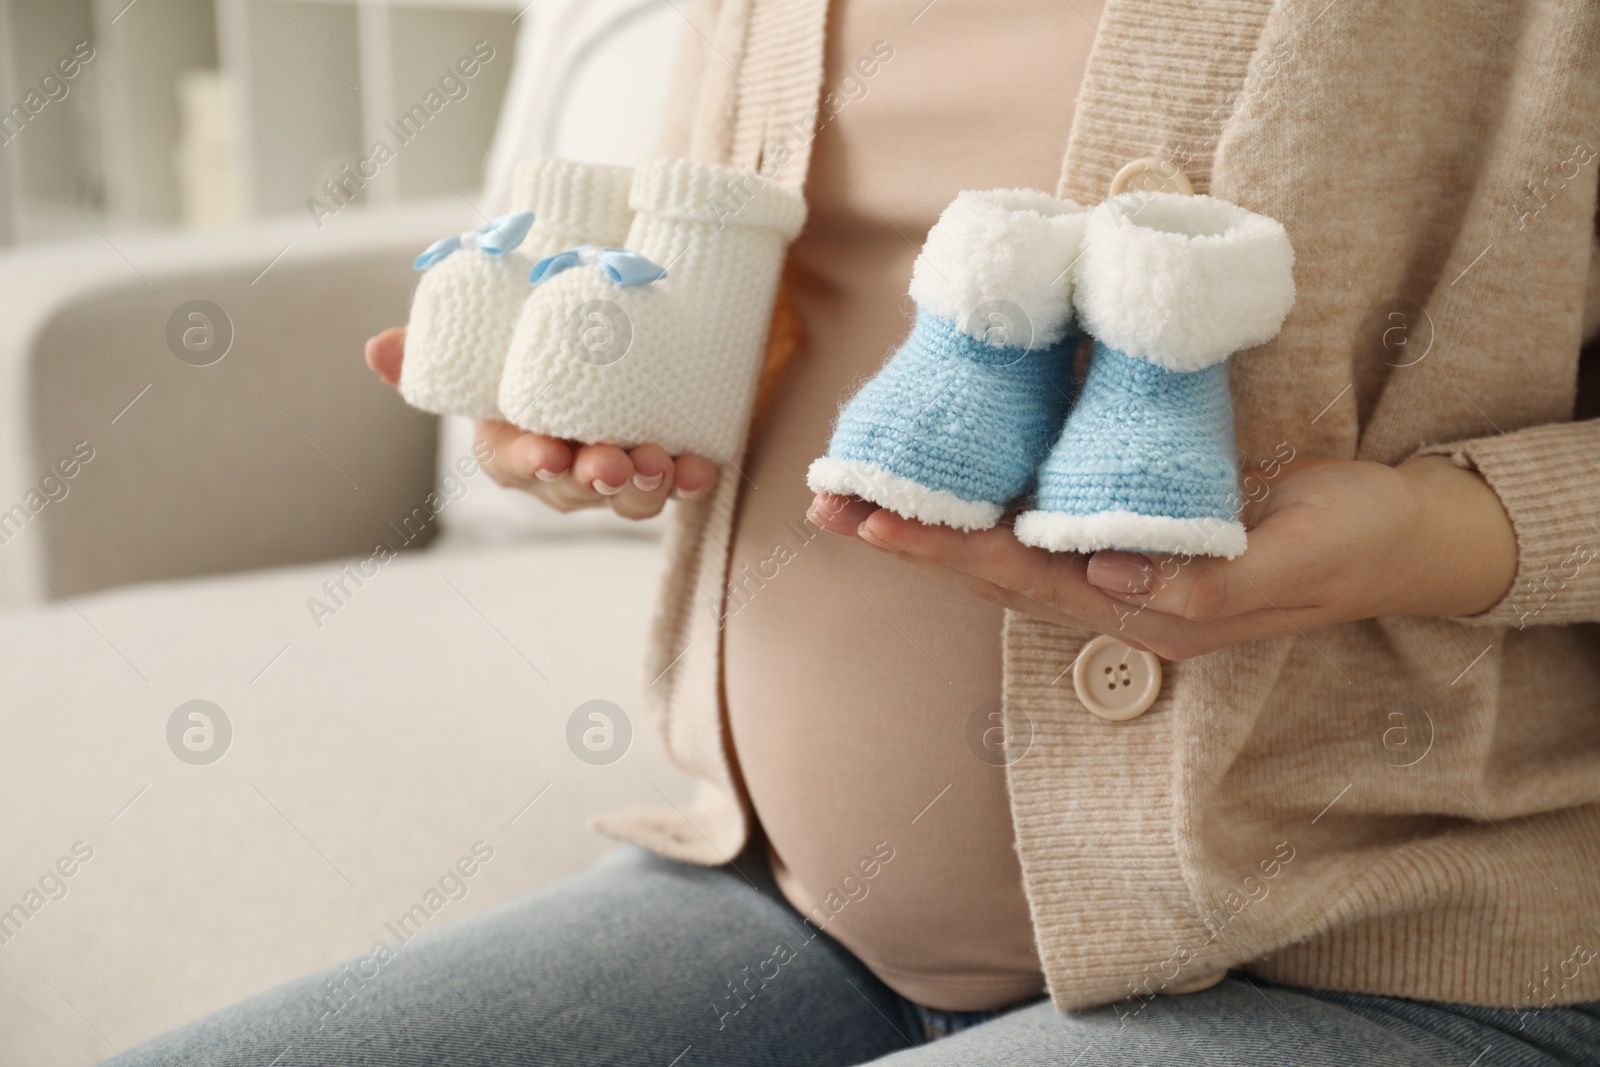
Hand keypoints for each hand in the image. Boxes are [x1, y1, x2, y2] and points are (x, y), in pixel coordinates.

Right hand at [365, 327, 716, 519]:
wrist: (601, 335)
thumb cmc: (525, 348)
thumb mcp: (484, 344)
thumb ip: (435, 350)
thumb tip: (377, 349)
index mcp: (514, 446)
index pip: (513, 466)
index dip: (529, 463)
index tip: (547, 454)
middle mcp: (564, 471)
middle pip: (577, 489)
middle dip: (595, 479)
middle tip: (611, 461)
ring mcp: (615, 474)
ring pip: (629, 495)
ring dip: (645, 484)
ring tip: (658, 462)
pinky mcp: (664, 463)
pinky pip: (678, 482)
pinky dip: (691, 478)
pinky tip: (703, 468)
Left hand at [807, 457, 1517, 660]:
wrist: (1403, 538)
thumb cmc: (1355, 543)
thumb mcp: (1298, 558)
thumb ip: (1210, 578)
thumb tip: (1108, 574)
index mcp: (1150, 607)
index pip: (1024, 578)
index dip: (947, 550)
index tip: (875, 523)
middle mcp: (1120, 595)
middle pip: (991, 571)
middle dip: (911, 539)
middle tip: (829, 504)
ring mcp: (1123, 569)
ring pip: (1005, 552)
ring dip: (932, 525)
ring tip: (857, 495)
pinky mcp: (1134, 533)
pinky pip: (1041, 524)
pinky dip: (984, 506)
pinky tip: (947, 483)